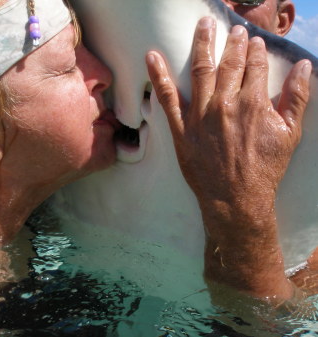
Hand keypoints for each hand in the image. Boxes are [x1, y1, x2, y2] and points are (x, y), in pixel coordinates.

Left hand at [146, 17, 311, 298]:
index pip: (254, 66)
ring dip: (203, 45)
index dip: (256, 51)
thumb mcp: (290, 133)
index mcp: (252, 102)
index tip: (255, 42)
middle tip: (235, 30)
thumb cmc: (264, 168)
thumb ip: (297, 97)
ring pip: (200, 71)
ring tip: (204, 25)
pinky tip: (152, 57)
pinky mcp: (181, 128)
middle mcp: (224, 103)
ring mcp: (200, 114)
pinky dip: (158, 75)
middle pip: (228, 64)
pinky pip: (167, 98)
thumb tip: (305, 66)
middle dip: (233, 44)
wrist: (235, 198)